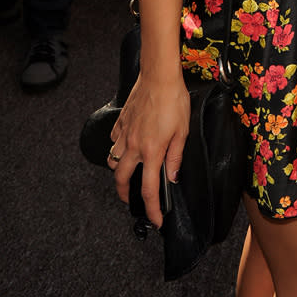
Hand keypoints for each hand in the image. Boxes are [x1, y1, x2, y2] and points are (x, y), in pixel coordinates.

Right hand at [109, 72, 189, 226]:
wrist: (159, 76)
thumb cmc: (174, 100)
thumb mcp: (182, 130)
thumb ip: (176, 156)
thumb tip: (172, 177)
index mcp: (152, 151)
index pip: (150, 190)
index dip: (153, 209)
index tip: (156, 220)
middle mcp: (134, 146)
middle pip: (122, 180)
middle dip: (125, 194)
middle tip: (133, 199)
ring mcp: (125, 133)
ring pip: (113, 160)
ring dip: (120, 170)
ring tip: (130, 172)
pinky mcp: (121, 121)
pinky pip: (114, 140)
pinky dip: (118, 147)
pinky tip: (127, 144)